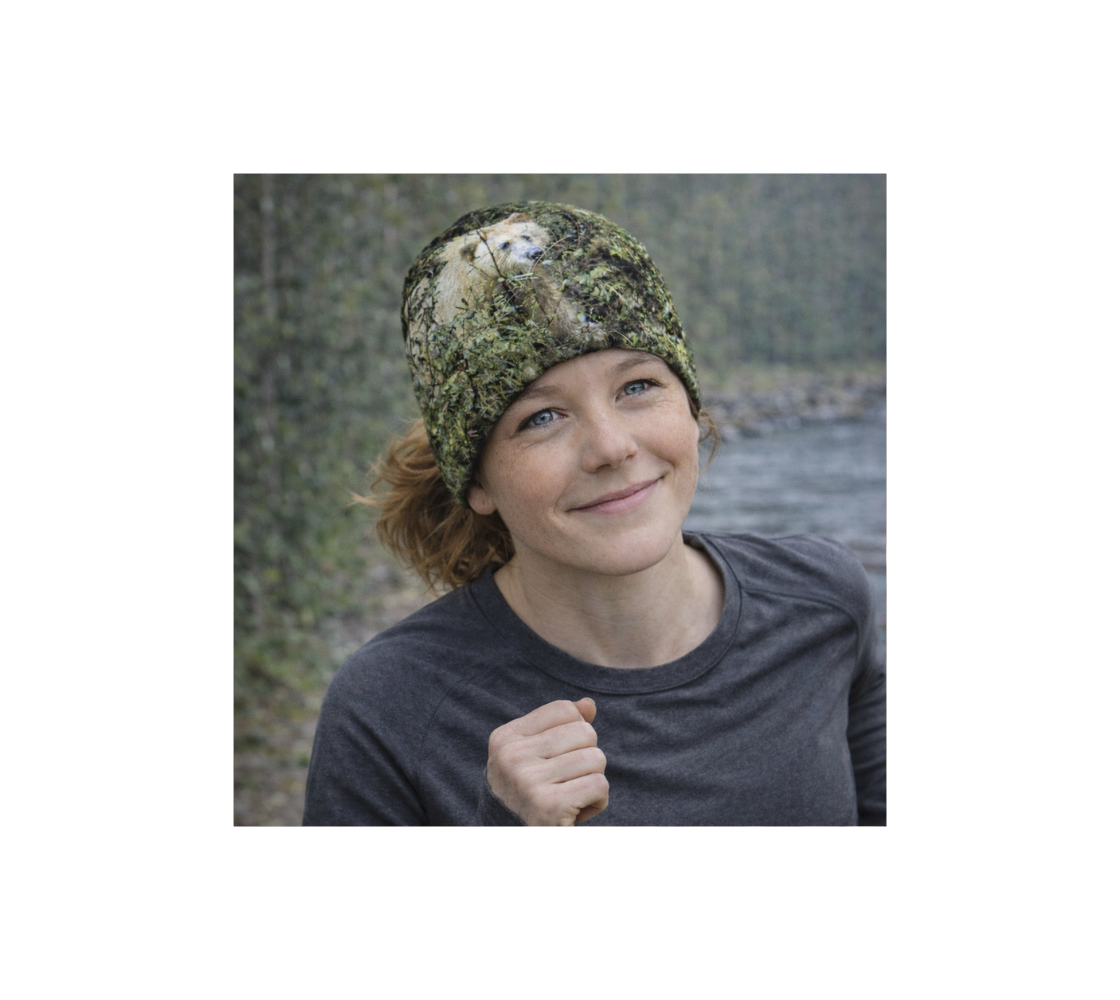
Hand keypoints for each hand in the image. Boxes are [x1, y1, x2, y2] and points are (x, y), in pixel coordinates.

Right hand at [486, 698, 607, 826]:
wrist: (514, 834)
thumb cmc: (531, 794)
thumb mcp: (536, 755)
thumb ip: (559, 727)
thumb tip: (589, 705)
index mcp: (506, 738)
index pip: (564, 710)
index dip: (576, 730)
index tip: (561, 756)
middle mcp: (511, 757)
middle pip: (584, 732)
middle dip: (588, 758)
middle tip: (568, 782)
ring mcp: (528, 781)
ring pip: (596, 758)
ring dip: (594, 781)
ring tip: (572, 796)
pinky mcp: (549, 806)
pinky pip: (599, 785)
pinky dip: (599, 801)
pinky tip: (577, 812)